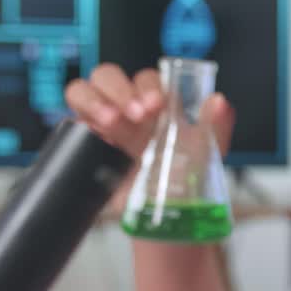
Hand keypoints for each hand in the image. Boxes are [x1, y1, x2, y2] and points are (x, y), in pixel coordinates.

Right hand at [64, 63, 234, 209]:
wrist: (165, 214)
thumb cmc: (186, 177)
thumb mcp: (206, 153)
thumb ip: (216, 126)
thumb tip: (220, 101)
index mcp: (155, 103)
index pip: (145, 78)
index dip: (148, 86)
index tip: (158, 104)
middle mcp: (125, 107)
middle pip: (109, 76)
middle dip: (121, 90)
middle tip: (137, 115)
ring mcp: (102, 122)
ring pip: (82, 90)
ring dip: (94, 99)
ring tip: (111, 122)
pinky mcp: (85, 141)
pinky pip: (70, 121)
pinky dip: (77, 120)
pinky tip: (94, 133)